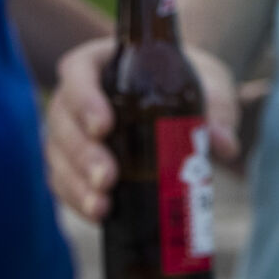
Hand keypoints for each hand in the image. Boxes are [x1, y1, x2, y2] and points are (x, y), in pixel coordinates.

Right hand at [45, 38, 239, 220]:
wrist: (188, 106)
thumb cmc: (192, 87)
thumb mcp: (210, 89)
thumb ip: (217, 110)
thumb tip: (222, 143)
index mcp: (102, 62)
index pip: (78, 73)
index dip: (84, 99)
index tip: (105, 126)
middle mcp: (77, 95)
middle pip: (63, 120)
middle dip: (82, 153)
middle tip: (109, 178)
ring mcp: (71, 131)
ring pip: (57, 154)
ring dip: (76, 183)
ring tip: (102, 206)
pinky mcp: (73, 163)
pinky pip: (62, 180)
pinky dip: (76, 199)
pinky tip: (98, 215)